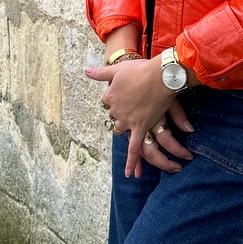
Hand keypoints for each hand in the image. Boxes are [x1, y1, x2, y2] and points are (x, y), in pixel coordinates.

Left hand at [85, 57, 194, 177]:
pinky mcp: (140, 128)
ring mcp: (127, 122)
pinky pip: (134, 149)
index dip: (118, 101)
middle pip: (115, 119)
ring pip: (122, 133)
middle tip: (132, 113)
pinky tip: (129, 174)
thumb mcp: (117, 69)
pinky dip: (131, 162)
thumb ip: (100, 73)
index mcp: (109, 97)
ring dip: (126, 134)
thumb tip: (84, 70)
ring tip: (133, 132)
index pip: (108, 103)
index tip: (126, 98)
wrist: (158, 76)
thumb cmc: (139, 69)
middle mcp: (115, 112)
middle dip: (122, 118)